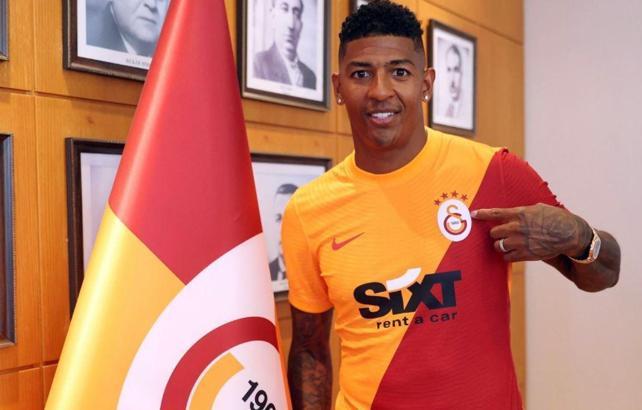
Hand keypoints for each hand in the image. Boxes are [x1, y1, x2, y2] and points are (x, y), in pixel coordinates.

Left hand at [471, 203, 592, 261]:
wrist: (569, 234)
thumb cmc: (555, 218)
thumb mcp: (538, 208)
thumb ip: (522, 211)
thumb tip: (512, 213)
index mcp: (520, 214)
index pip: (495, 213)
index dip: (482, 214)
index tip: (473, 214)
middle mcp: (517, 228)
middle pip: (493, 233)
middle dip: (495, 233)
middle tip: (501, 234)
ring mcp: (520, 242)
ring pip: (498, 246)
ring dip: (500, 245)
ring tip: (507, 244)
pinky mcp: (525, 254)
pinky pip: (507, 257)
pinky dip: (508, 255)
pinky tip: (513, 252)